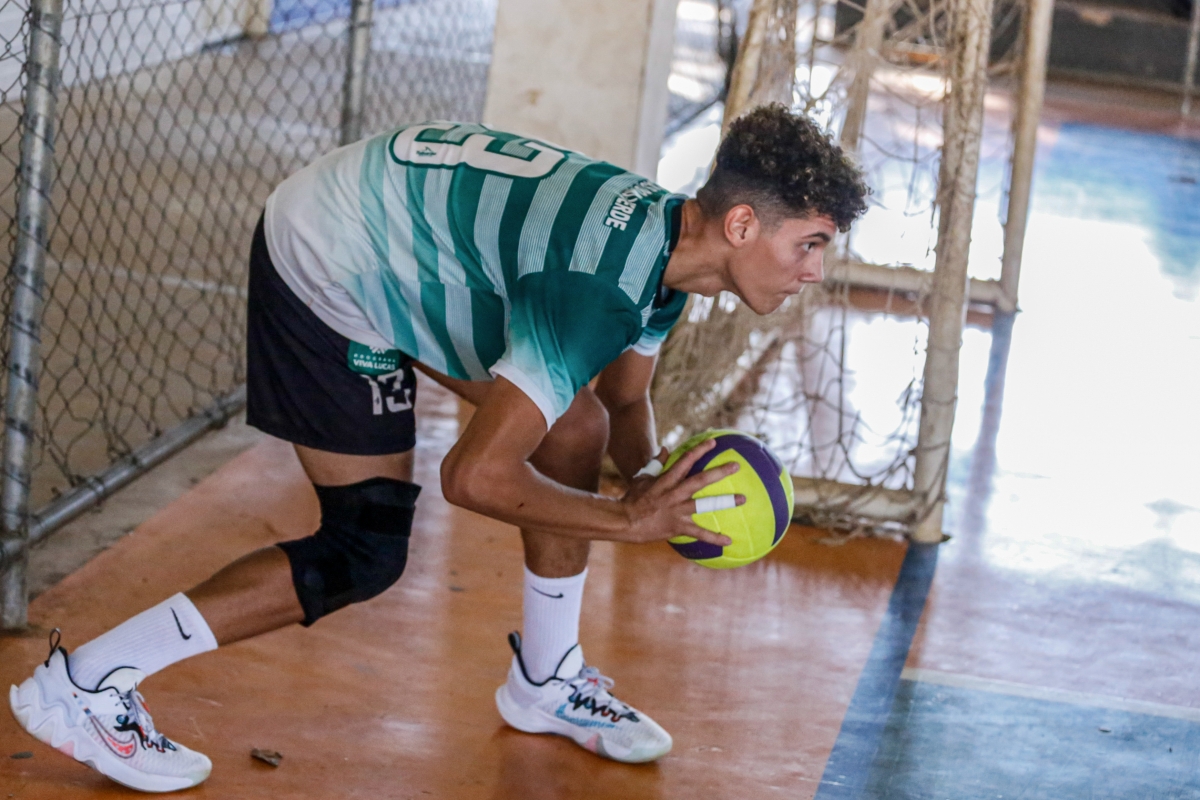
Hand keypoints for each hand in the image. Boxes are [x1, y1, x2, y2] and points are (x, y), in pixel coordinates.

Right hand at [619, 440, 743, 546]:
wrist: (624, 521)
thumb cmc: (632, 498)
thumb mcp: (642, 477)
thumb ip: (656, 463)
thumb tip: (665, 448)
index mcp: (666, 480)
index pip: (685, 461)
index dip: (699, 450)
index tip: (713, 442)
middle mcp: (674, 494)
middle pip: (700, 480)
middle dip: (719, 472)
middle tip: (736, 465)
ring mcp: (677, 510)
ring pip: (704, 505)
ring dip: (724, 501)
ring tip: (742, 499)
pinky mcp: (678, 527)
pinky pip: (699, 533)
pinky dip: (714, 538)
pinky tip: (729, 540)